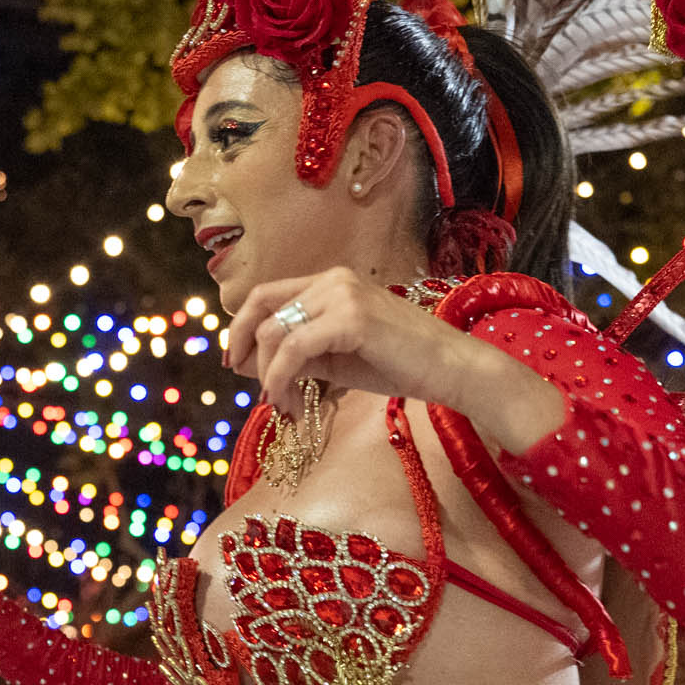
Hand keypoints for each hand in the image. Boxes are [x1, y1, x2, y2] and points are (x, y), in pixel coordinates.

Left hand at [223, 267, 466, 410]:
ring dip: (267, 374)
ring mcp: (343, 295)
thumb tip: (247, 364)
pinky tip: (285, 401)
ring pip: (276, 330)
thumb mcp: (337, 358)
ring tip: (281, 405)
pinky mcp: (352, 319)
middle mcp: (333, 280)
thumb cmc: (399, 364)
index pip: (267, 295)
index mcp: (330, 282)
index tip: (235, 362)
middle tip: (244, 382)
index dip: (242, 327)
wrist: (450, 369)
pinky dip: (280, 377)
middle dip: (243, 346)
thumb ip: (296, 354)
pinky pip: (295, 348)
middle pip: (262, 306)